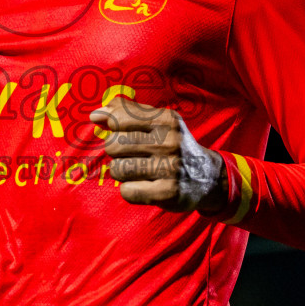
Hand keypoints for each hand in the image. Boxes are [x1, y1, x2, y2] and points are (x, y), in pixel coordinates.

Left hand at [89, 96, 226, 213]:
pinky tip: (145, 185)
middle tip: (132, 155)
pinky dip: (131, 190)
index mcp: (166, 120)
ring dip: (122, 172)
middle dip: (116, 152)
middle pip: (113, 145)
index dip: (112, 127)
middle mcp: (169, 142)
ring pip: (117, 169)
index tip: (116, 130)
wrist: (208, 177)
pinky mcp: (167, 193)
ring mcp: (169, 168)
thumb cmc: (173, 145)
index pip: (119, 119)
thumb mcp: (159, 121)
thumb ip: (128, 112)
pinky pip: (127, 191)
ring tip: (138, 170)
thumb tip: (96, 114)